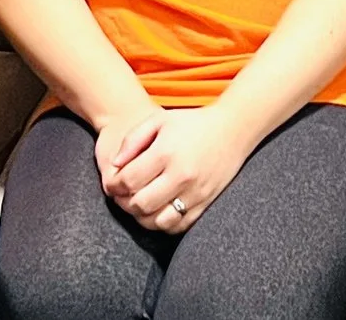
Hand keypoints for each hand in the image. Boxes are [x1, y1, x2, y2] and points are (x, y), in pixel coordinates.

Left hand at [99, 105, 253, 232]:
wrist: (233, 129)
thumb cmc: (193, 123)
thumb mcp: (160, 120)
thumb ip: (133, 140)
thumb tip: (115, 164)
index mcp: (166, 153)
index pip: (129, 180)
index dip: (114, 186)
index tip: (113, 184)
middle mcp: (181, 176)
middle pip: (140, 204)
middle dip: (125, 203)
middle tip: (122, 196)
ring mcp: (195, 193)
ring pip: (158, 221)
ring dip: (142, 217)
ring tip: (139, 204)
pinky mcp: (205, 204)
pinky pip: (177, 226)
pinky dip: (163, 223)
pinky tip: (158, 210)